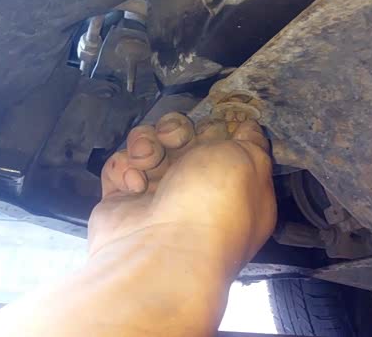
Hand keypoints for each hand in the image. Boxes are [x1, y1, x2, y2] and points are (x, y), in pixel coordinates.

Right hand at [88, 112, 276, 275]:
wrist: (162, 251)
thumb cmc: (212, 206)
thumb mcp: (251, 161)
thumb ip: (252, 140)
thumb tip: (249, 128)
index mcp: (232, 183)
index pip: (222, 140)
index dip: (214, 124)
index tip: (210, 121)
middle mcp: (195, 191)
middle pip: (181, 137)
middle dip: (176, 129)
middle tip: (175, 140)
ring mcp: (157, 197)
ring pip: (147, 145)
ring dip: (147, 144)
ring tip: (147, 161)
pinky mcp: (122, 201)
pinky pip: (119, 165)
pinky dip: (123, 167)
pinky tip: (134, 185)